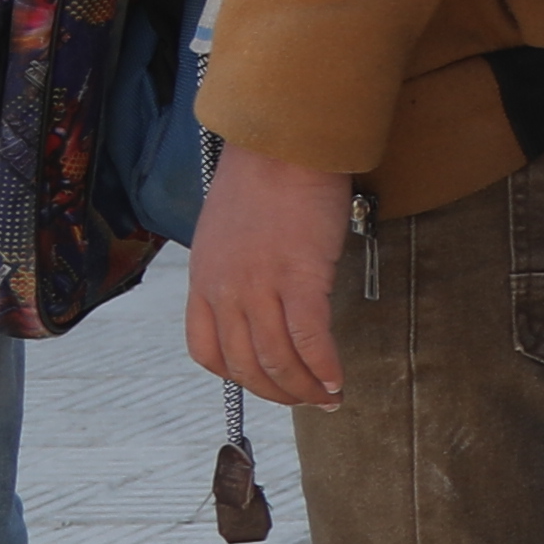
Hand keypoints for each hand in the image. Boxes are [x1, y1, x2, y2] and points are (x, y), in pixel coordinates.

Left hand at [185, 142, 349, 407]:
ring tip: (330, 397)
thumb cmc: (263, 175)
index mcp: (203, 279)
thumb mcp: (227, 228)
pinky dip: (325, 366)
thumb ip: (235, 266)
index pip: (207, 351)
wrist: (284, 142)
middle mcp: (225, 290)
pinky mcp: (300, 277)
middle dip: (278, 392)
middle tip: (309, 400)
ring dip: (305, 388)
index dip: (236, 377)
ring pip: (277, 359)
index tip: (265, 382)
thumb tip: (262, 290)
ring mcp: (259, 286)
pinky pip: (310, 338)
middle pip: (245, 365)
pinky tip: (339, 378)